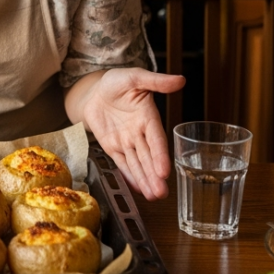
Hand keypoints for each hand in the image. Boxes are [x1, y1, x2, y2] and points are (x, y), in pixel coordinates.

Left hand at [78, 68, 184, 201]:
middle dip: (154, 176)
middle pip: (149, 157)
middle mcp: (140, 133)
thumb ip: (156, 81)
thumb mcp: (135, 77)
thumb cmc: (117, 82)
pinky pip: (121, 164)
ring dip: (145, 180)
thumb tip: (179, 80)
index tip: (164, 171)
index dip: (160, 155)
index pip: (156, 139)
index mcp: (148, 117)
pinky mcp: (113, 147)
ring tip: (154, 197)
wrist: (94, 90)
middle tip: (161, 193)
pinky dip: (129, 176)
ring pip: (137, 164)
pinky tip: (137, 189)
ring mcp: (127, 142)